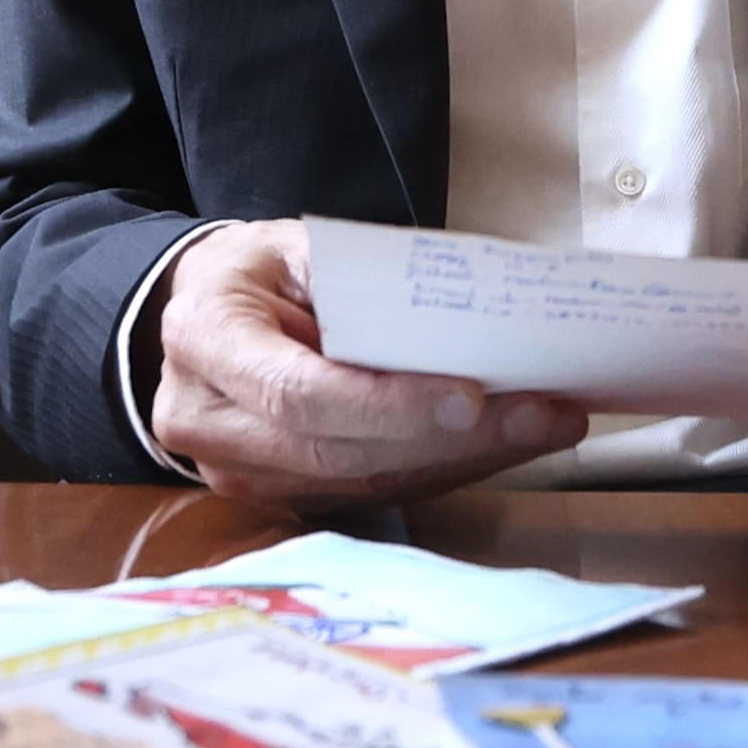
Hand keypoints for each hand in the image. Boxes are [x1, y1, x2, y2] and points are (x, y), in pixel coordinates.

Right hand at [143, 219, 584, 506]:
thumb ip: (365, 287)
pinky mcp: (275, 496)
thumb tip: (471, 322)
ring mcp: (236, 471)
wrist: (204, 312)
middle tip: (543, 413)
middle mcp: (207, 420)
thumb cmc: (261, 273)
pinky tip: (499, 445)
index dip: (390, 406)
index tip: (472, 397)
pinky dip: (441, 470)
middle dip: (452, 439)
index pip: (300, 395)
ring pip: (363, 483)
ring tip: (541, 425)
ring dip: (462, 460)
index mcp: (206, 338)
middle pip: (341, 452)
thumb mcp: (302, 250)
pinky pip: (368, 494)